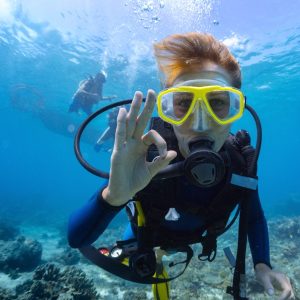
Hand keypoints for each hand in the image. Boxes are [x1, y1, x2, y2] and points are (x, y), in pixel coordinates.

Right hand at [102, 90, 176, 205]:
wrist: (123, 193)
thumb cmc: (136, 181)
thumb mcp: (152, 171)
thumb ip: (161, 162)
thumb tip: (174, 153)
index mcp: (141, 146)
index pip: (152, 135)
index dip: (161, 141)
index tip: (165, 154)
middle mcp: (133, 143)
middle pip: (140, 121)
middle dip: (145, 106)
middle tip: (150, 91)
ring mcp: (124, 146)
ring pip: (129, 124)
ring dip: (133, 109)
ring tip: (137, 95)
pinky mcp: (117, 152)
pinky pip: (119, 135)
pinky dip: (121, 124)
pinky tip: (123, 112)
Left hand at [255, 263, 294, 298]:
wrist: (264, 271)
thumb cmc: (263, 274)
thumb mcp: (263, 278)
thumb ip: (267, 285)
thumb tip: (271, 294)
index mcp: (282, 277)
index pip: (287, 289)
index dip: (284, 296)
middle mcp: (286, 280)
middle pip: (290, 292)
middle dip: (285, 298)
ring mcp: (287, 284)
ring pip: (290, 294)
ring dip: (286, 298)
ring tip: (278, 299)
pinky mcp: (285, 287)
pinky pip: (288, 294)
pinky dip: (285, 297)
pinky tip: (279, 299)